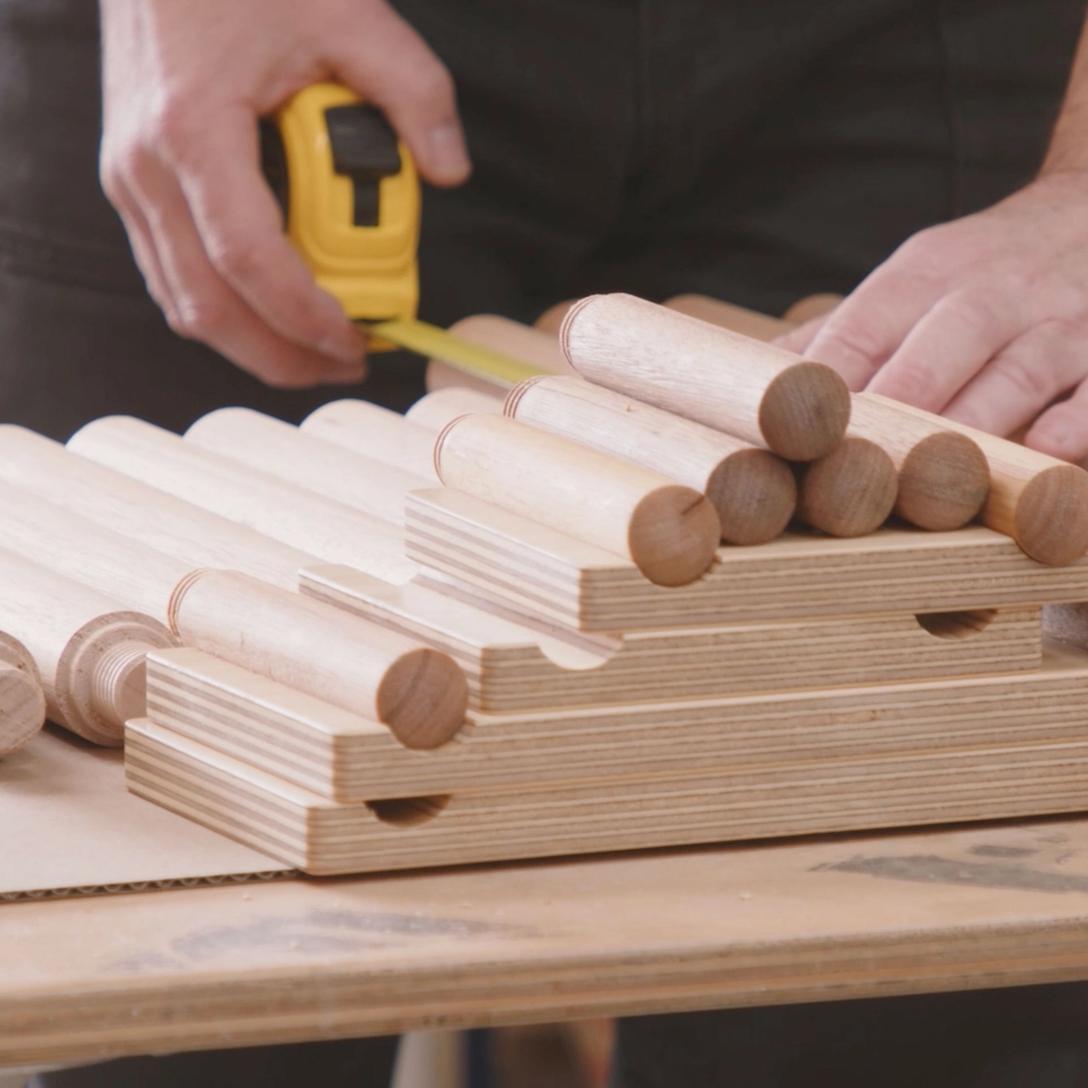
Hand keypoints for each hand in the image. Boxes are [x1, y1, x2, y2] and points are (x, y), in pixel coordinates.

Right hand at [99, 0, 469, 386]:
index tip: (354, 341)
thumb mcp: (347, 13)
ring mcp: (130, 180)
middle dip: (280, 355)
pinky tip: (274, 310)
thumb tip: (449, 168)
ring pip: (182, 302)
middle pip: (206, 306)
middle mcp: (146, 168)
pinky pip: (174, 274)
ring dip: (251, 342)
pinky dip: (226, 308)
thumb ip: (413, 90)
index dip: (303, 317)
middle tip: (344, 363)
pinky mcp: (133, 185)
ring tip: (317, 349)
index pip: (249, 259)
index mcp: (194, 129)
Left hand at [777, 172, 1087, 460]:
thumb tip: (740, 381)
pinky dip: (1080, 420)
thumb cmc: (974, 276)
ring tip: (941, 474)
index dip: (829, 380)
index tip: (792, 431)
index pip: (864, 325)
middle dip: (905, 401)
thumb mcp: (905, 284)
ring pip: (1020, 370)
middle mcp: (993, 289)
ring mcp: (1062, 318)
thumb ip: (832, 336)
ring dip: (981, 421)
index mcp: (923, 273)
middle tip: (864, 463)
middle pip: (943, 343)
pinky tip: (1050, 451)